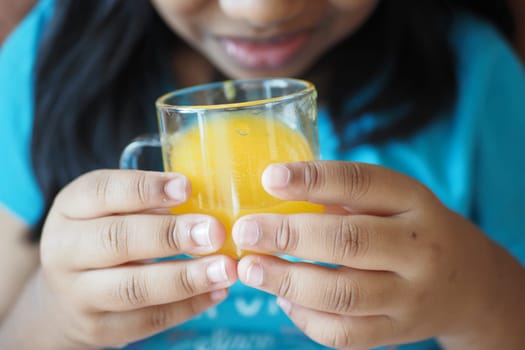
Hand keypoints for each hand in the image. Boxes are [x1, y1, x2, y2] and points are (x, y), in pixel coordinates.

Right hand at [34, 170, 236, 348]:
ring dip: (185, 278)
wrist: (66, 297)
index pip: (102, 191)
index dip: (145, 189)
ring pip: (132, 287)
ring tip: (225, 269)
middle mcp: (65, 250)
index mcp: (71, 208)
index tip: (186, 187)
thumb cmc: (105, 236)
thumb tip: (207, 198)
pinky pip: (147, 319)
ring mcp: (78, 294)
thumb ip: (148, 201)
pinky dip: (187, 306)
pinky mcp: (99, 329)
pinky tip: (217, 291)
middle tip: (214, 232)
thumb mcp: (112, 209)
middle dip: (170, 235)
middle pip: (116, 240)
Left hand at [233, 161, 523, 348]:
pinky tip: (284, 300)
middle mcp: (419, 249)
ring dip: (287, 282)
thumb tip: (275, 190)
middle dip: (288, 236)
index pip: (362, 183)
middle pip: (348, 241)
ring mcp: (410, 296)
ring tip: (250, 270)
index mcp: (415, 202)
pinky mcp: (398, 332)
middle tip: (245, 231)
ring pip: (341, 294)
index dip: (313, 179)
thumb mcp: (396, 201)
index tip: (269, 178)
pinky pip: (345, 333)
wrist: (469, 283)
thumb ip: (347, 196)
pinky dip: (305, 319)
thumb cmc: (414, 229)